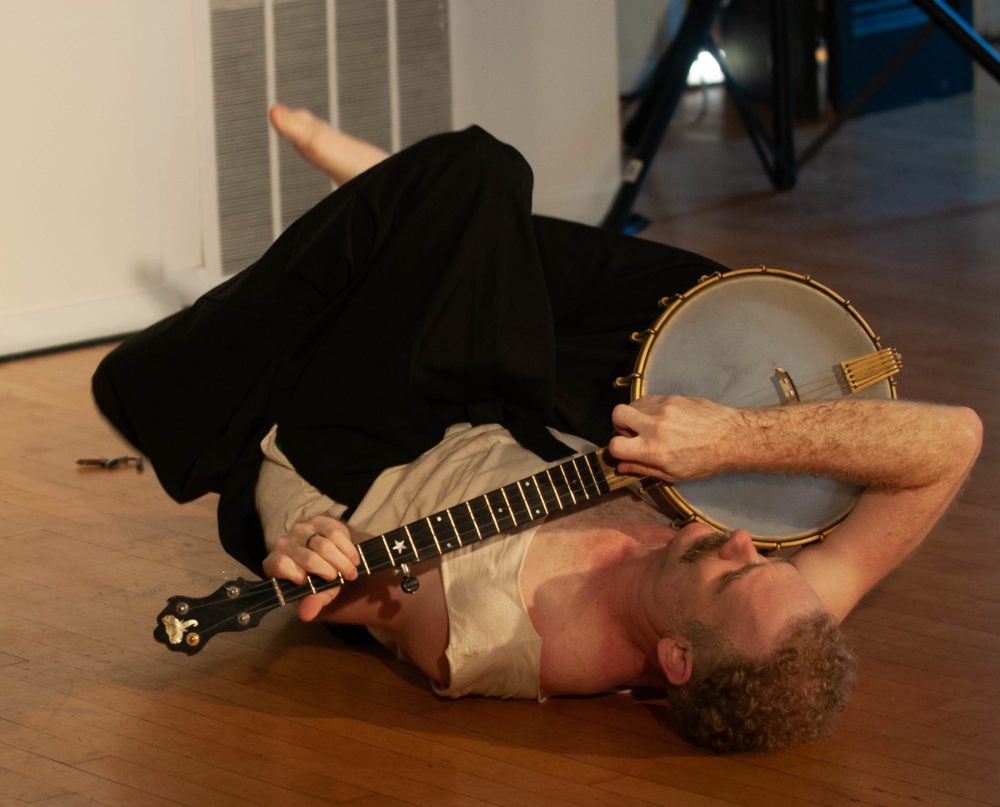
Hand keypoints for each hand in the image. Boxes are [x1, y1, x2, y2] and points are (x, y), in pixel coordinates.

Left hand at [262, 515, 360, 621]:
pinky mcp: (318, 521)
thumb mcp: (314, 594)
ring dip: (342, 560)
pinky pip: (335, 531)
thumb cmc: (316, 581)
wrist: (329, 562)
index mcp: (274, 563)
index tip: (312, 583)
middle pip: (308, 557)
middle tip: (345, 578)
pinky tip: (352, 557)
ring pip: (324, 543)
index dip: (297, 574)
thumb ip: (310, 603)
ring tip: (351, 570)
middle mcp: (284, 543)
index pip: (280, 564)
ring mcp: (301, 530)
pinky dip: (347, 547)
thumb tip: (307, 615)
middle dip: (330, 570)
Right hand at [609, 395, 743, 480]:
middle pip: (617, 414)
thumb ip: (644, 468)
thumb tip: (622, 466)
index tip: (626, 449)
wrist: (731, 438)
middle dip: (620, 424)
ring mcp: (663, 409)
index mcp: (653, 449)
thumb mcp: (673, 474)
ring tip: (651, 425)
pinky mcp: (672, 398)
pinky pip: (650, 399)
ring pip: (633, 404)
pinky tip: (665, 418)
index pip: (615, 445)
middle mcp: (654, 427)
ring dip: (636, 414)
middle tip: (633, 433)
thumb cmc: (706, 459)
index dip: (616, 449)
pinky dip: (651, 409)